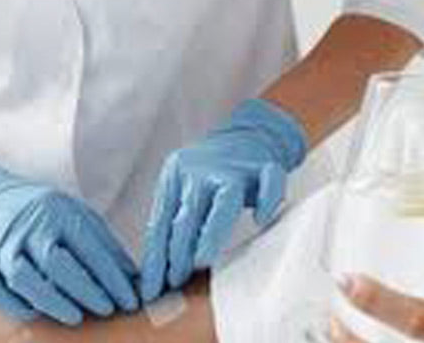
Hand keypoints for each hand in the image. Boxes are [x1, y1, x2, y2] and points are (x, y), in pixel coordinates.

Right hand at [0, 163, 139, 324]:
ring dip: (51, 301)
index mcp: (58, 212)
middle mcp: (28, 228)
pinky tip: (36, 315)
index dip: (111, 276)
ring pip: (23, 278)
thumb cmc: (44, 213)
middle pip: (55, 262)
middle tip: (107, 309)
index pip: (89, 247)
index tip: (129, 299)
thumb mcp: (78, 215)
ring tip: (76, 317)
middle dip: (84, 289)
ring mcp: (1, 247)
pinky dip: (16, 306)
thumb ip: (105, 245)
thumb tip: (135, 279)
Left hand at [140, 98, 307, 300]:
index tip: (152, 289)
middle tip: (176, 280)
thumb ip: (171, 220)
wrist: (245, 134)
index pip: (162, 222)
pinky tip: (259, 219)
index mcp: (176, 172)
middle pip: (189, 214)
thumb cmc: (208, 174)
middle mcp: (203, 168)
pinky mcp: (266, 165)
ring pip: (226, 198)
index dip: (156, 259)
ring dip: (212, 232)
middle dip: (179, 252)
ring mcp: (237, 166)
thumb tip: (156, 274)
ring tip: (202, 260)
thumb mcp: (180, 189)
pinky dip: (267, 200)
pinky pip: (271, 181)